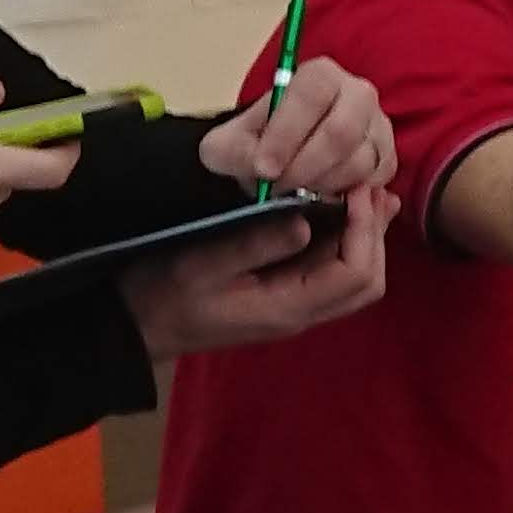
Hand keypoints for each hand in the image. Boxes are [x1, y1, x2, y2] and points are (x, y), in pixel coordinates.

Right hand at [126, 183, 391, 357]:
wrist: (138, 325)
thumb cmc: (164, 293)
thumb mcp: (201, 262)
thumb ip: (254, 244)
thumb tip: (306, 222)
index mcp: (287, 309)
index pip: (352, 275)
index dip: (364, 230)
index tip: (355, 188)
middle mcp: (301, 313)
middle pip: (365, 282)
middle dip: (374, 234)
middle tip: (369, 187)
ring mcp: (294, 306)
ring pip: (353, 278)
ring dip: (364, 237)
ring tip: (364, 193)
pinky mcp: (284, 295)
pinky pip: (329, 271)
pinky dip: (343, 241)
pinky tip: (339, 210)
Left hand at [199, 61, 395, 200]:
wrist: (277, 161)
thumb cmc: (256, 144)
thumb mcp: (228, 146)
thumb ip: (235, 151)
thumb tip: (262, 167)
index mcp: (319, 75)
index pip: (311, 96)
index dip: (287, 134)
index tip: (263, 168)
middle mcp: (357, 93)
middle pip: (341, 132)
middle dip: (305, 167)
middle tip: (277, 189)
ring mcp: (378, 127)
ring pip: (359, 162)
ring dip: (322, 186)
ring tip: (294, 192)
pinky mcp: (387, 160)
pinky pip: (374, 183)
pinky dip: (345, 197)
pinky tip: (319, 196)